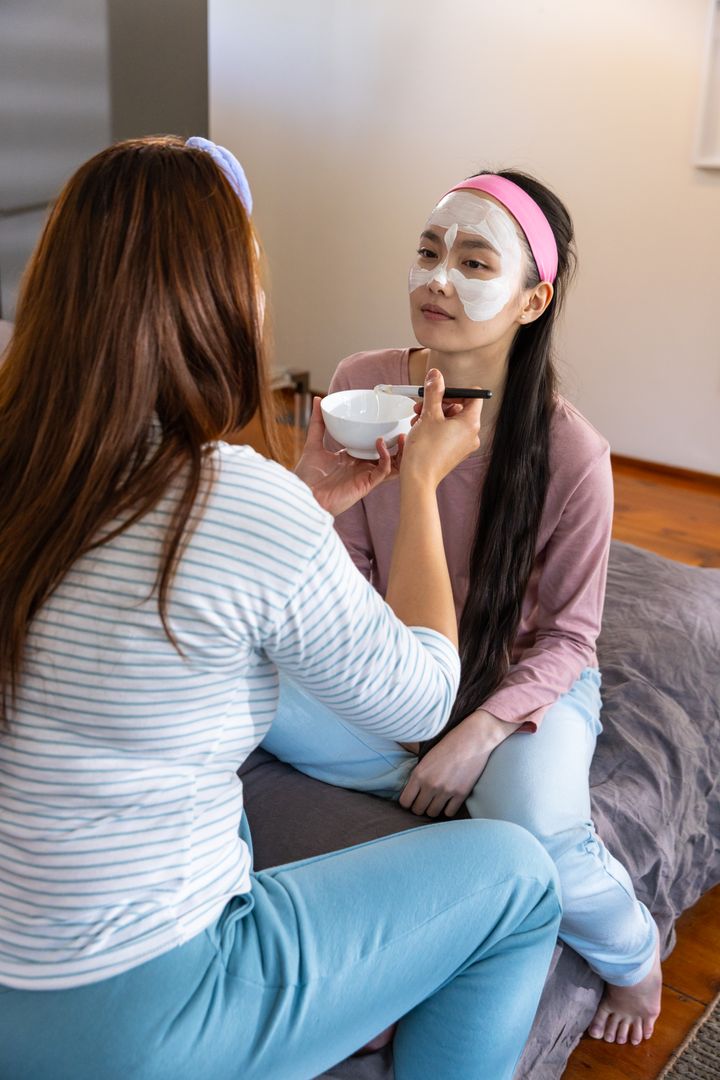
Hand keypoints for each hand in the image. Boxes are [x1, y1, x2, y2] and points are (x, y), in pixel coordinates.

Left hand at [294, 397, 401, 515]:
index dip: (385, 437)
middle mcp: (362, 468)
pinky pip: (384, 471)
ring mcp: (365, 476)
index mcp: (353, 459)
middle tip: (403, 428)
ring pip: (393, 465)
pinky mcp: (366, 484)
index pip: (374, 447)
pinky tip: (380, 443)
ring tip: (402, 436)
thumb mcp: (313, 444)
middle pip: (389, 456)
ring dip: (400, 452)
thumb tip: (318, 400)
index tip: (390, 421)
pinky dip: (386, 457)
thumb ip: (317, 423)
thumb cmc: (307, 476)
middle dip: (399, 444)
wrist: (303, 495)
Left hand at [398, 709, 516, 817]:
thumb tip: (410, 789)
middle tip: (425, 800)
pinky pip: (449, 813)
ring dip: (433, 808)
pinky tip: (449, 800)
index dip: (408, 802)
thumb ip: (418, 774)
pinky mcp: (461, 794)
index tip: (413, 799)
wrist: (473, 739)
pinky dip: (448, 808)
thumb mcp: (426, 756)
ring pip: (432, 813)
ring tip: (436, 800)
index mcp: (419, 773)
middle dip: (420, 806)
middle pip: (418, 810)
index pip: (405, 801)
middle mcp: (430, 784)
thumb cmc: (449, 743)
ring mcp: (446, 791)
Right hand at [400, 369, 482, 487]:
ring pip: (451, 420)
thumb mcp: (428, 414)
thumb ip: (434, 391)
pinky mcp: (454, 452)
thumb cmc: (425, 451)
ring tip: (418, 420)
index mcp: (471, 423)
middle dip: (439, 403)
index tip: (439, 392)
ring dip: (434, 415)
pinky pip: (448, 433)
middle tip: (422, 406)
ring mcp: (464, 445)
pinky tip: (420, 430)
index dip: (455, 390)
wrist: (418, 479)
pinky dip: (435, 427)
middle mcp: (472, 434)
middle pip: (460, 407)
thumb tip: (436, 375)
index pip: (473, 395)